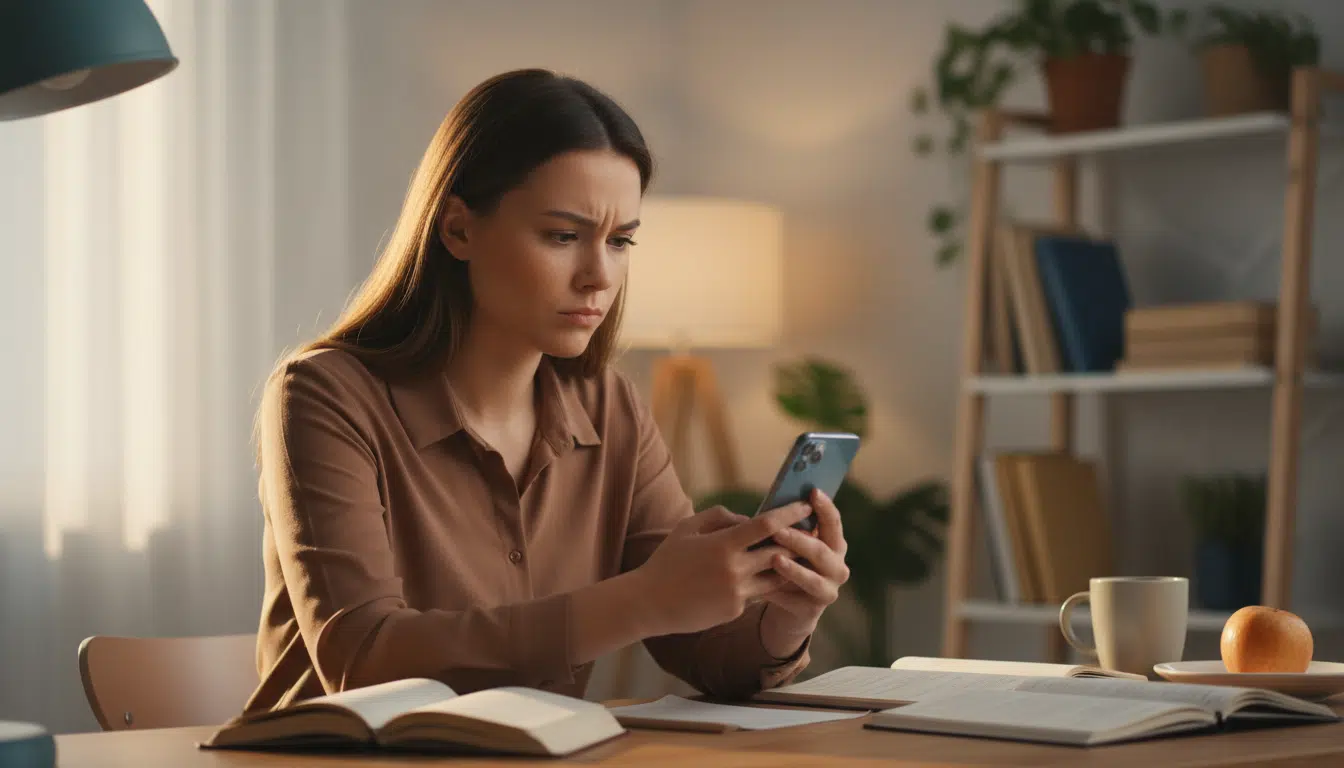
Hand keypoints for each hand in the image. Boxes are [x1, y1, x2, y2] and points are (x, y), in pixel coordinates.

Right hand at [634, 502, 814, 636]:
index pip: (767, 525)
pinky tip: (767, 576)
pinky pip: (758, 593)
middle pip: (780, 552)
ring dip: (788, 565)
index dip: (790, 514)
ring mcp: (737, 593)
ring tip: (799, 554)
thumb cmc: (667, 560)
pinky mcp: (735, 610)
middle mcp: (734, 569)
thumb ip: (720, 516)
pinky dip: (763, 582)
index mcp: (723, 544)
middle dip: (798, 541)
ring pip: (776, 577)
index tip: (806, 506)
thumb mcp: (688, 528)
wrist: (650, 602)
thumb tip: (748, 518)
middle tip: (812, 531)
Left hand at [759, 488, 849, 657]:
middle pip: (822, 551)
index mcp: (834, 544)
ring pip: (813, 580)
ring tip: (774, 559)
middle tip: (777, 530)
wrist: (790, 605)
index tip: (813, 492)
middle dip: (800, 540)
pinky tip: (762, 589)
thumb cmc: (788, 562)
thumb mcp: (791, 543)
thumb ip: (789, 527)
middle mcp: (838, 567)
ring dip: (794, 570)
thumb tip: (773, 504)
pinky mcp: (813, 610)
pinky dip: (778, 593)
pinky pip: (795, 601)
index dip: (825, 507)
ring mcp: (828, 590)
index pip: (834, 522)